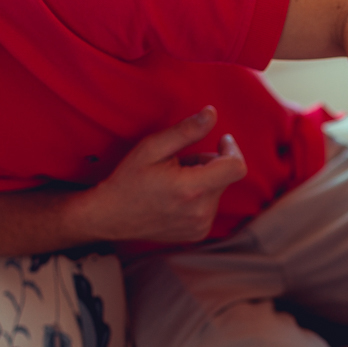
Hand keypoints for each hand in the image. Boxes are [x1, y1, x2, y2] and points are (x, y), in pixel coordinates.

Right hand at [75, 106, 246, 242]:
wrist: (112, 216)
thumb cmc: (129, 179)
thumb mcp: (152, 147)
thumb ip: (186, 131)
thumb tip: (212, 113)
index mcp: (192, 189)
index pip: (236, 168)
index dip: (233, 149)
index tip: (222, 139)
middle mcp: (201, 211)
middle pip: (225, 176)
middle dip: (209, 162)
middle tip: (180, 161)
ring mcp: (201, 225)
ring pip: (218, 190)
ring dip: (203, 180)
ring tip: (173, 181)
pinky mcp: (199, 233)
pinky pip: (210, 206)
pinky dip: (199, 196)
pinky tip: (175, 197)